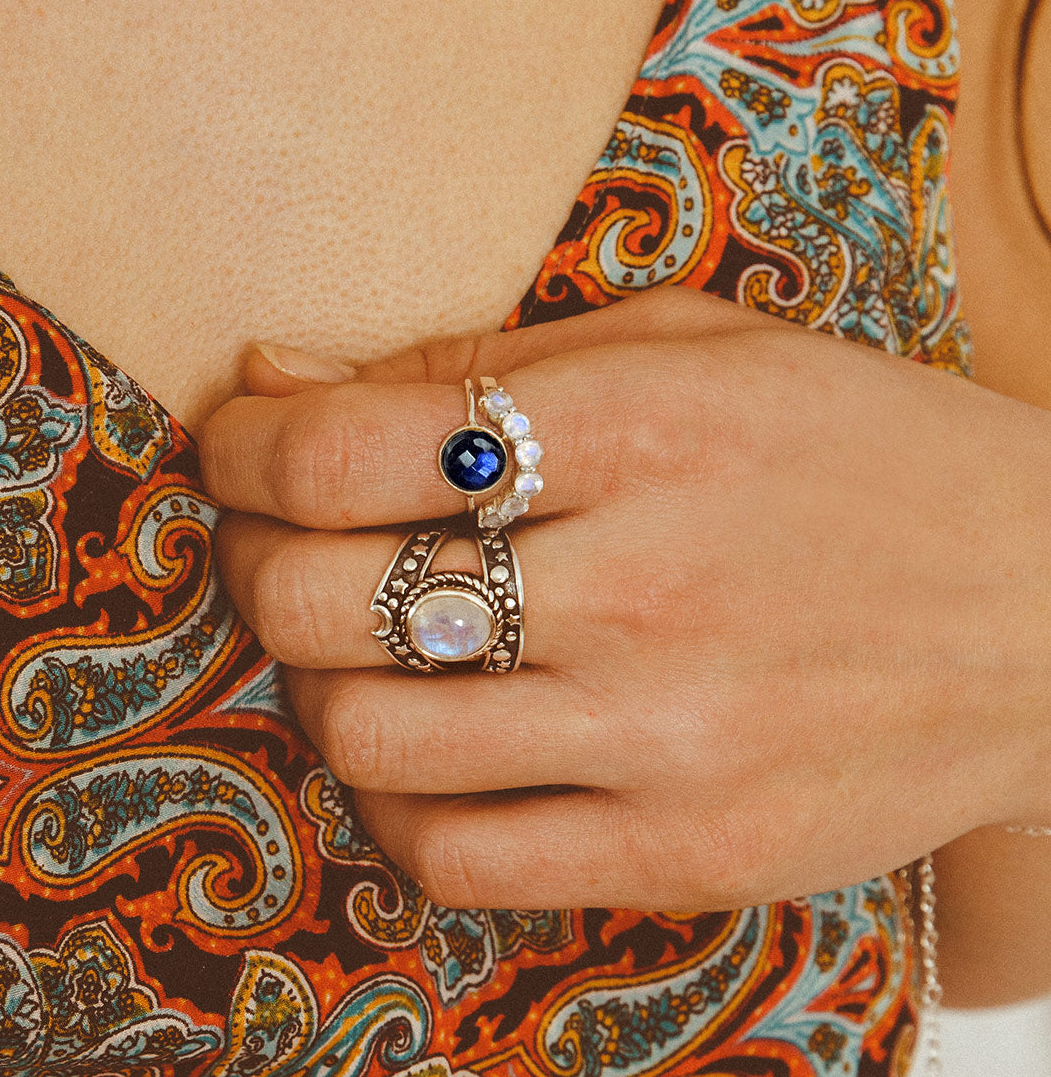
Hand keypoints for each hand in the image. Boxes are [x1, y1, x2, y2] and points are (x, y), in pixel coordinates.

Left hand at [200, 287, 1050, 911]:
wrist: (1049, 613)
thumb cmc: (866, 457)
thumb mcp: (698, 348)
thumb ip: (484, 360)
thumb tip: (280, 383)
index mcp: (647, 430)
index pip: (344, 452)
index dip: (246, 449)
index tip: (237, 446)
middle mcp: (646, 590)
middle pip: (319, 600)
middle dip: (250, 561)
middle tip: (264, 540)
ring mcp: (666, 741)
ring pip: (365, 738)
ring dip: (308, 682)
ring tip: (341, 643)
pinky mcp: (688, 851)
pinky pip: (454, 860)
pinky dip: (390, 806)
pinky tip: (418, 750)